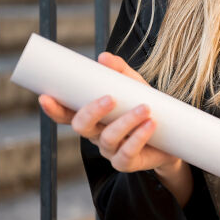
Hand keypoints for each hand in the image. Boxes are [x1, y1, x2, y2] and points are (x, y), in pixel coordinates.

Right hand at [38, 51, 180, 173]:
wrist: (173, 137)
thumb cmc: (147, 108)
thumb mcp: (135, 86)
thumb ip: (120, 71)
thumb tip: (103, 56)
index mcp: (93, 118)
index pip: (66, 115)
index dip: (54, 108)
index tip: (46, 96)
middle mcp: (97, 135)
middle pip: (82, 127)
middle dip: (93, 111)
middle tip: (110, 98)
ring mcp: (110, 151)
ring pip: (109, 138)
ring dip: (126, 121)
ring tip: (145, 108)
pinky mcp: (126, 162)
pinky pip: (128, 152)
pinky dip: (139, 137)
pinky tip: (150, 124)